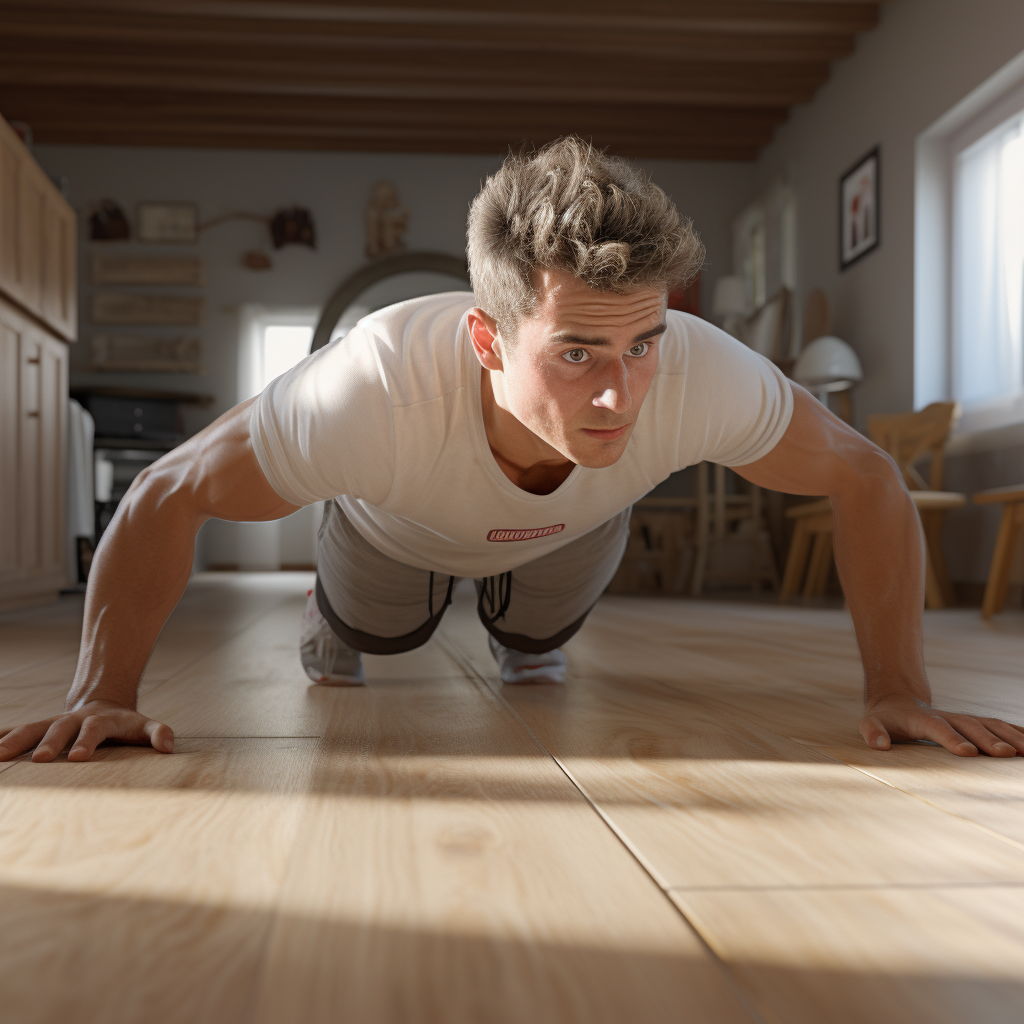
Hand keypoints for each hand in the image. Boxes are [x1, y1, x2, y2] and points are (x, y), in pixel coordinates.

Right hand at [0, 700, 173, 762]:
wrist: (103, 705)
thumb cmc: (126, 724)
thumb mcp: (145, 726)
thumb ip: (158, 733)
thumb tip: (169, 747)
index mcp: (100, 720)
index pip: (95, 729)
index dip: (87, 741)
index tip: (78, 757)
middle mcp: (73, 720)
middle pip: (60, 729)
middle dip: (49, 743)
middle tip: (40, 759)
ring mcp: (53, 723)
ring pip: (31, 729)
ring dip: (14, 741)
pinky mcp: (39, 728)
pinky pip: (15, 731)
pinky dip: (0, 737)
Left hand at [860, 695, 1023, 756]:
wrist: (897, 701)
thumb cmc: (884, 719)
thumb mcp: (870, 723)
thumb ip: (872, 732)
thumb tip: (880, 745)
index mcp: (921, 719)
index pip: (937, 728)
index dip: (952, 739)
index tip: (968, 752)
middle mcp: (946, 716)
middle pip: (970, 726)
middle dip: (988, 740)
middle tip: (1006, 755)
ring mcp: (961, 718)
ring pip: (989, 724)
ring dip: (1009, 736)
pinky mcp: (972, 723)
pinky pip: (997, 725)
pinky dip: (1016, 731)